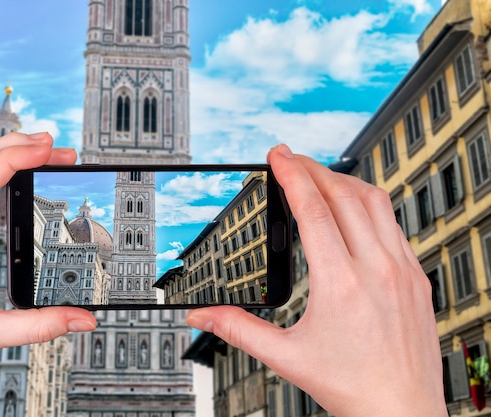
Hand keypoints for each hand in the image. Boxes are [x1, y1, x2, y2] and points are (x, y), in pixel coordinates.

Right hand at [187, 144, 446, 416]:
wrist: (402, 412)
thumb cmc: (351, 387)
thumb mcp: (285, 357)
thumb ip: (238, 329)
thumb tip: (200, 316)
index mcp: (341, 284)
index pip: (313, 210)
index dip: (291, 175)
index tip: (278, 155)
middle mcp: (377, 270)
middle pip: (344, 195)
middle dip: (313, 168)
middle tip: (291, 158)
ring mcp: (403, 271)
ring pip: (375, 202)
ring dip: (343, 181)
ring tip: (319, 175)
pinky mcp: (417, 277)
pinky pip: (393, 224)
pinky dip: (369, 204)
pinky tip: (354, 209)